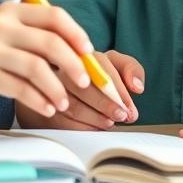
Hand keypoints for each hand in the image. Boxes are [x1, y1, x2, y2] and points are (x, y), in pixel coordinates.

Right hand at [0, 1, 93, 118]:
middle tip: (85, 83)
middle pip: (49, 42)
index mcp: (14, 11)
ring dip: (56, 88)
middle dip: (73, 64)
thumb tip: (88, 60)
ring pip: (36, 67)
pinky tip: (48, 109)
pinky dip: (39, 100)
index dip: (76, 34)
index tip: (89, 53)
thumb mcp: (17, 40)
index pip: (54, 16)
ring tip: (64, 103)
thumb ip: (46, 42)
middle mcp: (1, 25)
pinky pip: (20, 88)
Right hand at [21, 50, 143, 129]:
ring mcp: (51, 87)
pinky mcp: (44, 106)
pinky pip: (63, 120)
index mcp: (84, 54)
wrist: (62, 87)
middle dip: (108, 105)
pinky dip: (82, 127)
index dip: (119, 90)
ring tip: (110, 123)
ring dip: (96, 118)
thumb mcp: (114, 66)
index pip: (101, 67)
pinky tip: (94, 128)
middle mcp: (64, 67)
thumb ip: (130, 68)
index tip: (130, 107)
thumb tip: (137, 87)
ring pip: (73, 106)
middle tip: (123, 116)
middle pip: (85, 87)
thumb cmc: (95, 78)